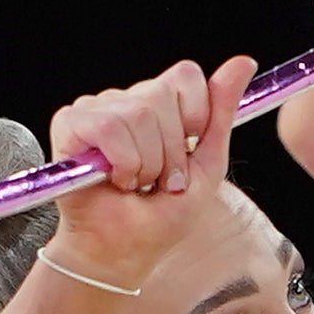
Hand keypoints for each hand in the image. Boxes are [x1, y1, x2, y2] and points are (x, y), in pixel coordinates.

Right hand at [45, 53, 257, 291]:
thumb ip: (221, 114)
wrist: (124, 251)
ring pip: (136, 113)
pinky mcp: (69, 124)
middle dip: (169, 151)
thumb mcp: (206, 164)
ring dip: (145, 163)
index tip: (188, 151)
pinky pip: (106, 127)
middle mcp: (126, 100)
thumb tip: (244, 62)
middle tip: (159, 179)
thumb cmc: (161, 215)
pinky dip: (120, 161)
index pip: (185, 76)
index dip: (195, 115)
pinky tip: (114, 179)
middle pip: (160, 94)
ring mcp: (96, 109)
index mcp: (159, 104)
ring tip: (135, 183)